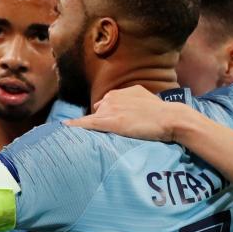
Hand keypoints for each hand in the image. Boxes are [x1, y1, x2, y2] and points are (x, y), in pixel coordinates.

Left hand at [64, 85, 190, 141]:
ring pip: (94, 120)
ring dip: (96, 128)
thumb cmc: (161, 112)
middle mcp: (111, 98)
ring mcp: (109, 109)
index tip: (106, 123)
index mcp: (120, 92)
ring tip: (107, 139)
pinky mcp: (108, 121)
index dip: (106, 116)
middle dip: (103, 122)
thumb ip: (131, 101)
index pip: (106, 105)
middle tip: (117, 134)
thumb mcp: (145, 99)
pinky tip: (64, 127)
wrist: (168, 118)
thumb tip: (126, 110)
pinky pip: (87, 123)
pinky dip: (74, 125)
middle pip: (98, 113)